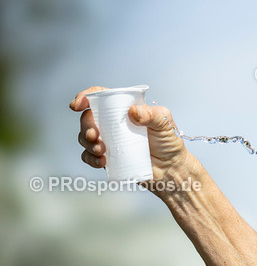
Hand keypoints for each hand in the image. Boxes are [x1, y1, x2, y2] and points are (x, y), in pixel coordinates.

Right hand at [70, 86, 193, 196]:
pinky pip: (89, 156)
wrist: (170, 168)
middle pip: (88, 118)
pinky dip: (90, 158)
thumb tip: (133, 111)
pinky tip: (101, 161)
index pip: (101, 97)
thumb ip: (153, 115)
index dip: (85, 97)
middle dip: (86, 125)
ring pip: (85, 137)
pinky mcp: (107, 157)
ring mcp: (109, 140)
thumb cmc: (169, 142)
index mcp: (124, 109)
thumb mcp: (166, 123)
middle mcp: (113, 123)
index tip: (78, 105)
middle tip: (94, 135)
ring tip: (101, 151)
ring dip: (87, 143)